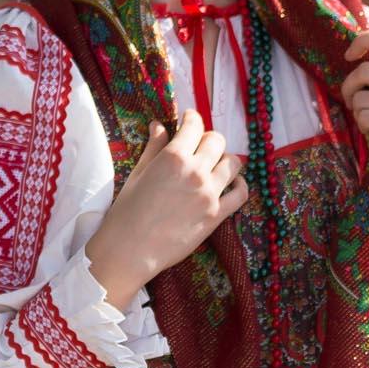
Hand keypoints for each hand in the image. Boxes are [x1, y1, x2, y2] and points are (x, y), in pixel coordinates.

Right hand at [83, 111, 246, 305]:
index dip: (192, 119)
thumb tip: (159, 125)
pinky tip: (232, 183)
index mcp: (174, 157)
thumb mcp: (138, 173)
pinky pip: (240, 194)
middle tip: (200, 144)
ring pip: (233, 163)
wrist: (131, 249)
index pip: (194, 126)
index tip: (190, 119)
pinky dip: (239, 185)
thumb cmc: (127, 211)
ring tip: (215, 164)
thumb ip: (153, 147)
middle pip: (217, 141)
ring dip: (224, 159)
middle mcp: (196, 171)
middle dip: (208, 138)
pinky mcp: (216, 215)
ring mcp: (209, 193)